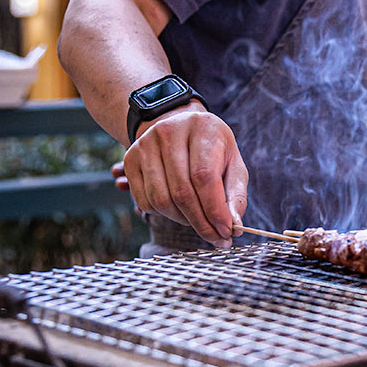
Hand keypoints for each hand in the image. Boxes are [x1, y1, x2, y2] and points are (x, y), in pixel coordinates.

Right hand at [123, 103, 248, 246]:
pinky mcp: (130, 159)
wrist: (181, 128)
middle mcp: (169, 131)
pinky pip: (145, 201)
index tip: (226, 232)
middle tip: (215, 238)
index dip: (214, 210)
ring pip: (161, 200)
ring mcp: (145, 144)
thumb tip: (234, 226)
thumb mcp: (233, 164)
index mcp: (202, 128)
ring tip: (198, 221)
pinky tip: (178, 210)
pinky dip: (163, 215)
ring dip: (182, 220)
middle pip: (182, 192)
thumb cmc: (213, 150)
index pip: (204, 177)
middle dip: (201, 223)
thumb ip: (236, 195)